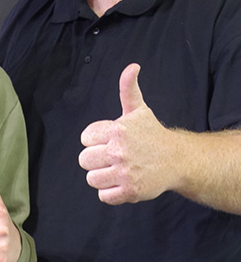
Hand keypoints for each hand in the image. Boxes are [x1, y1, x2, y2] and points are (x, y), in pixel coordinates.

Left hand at [79, 63, 176, 204]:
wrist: (177, 159)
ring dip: (101, 176)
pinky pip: (104, 196)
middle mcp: (118, 151)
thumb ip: (128, 88)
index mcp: (116, 130)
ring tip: (116, 170)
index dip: (94, 140)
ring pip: (91, 179)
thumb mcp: (138, 109)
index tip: (107, 140)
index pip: (85, 138)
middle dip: (95, 159)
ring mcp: (124, 172)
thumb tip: (132, 66)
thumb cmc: (152, 134)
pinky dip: (110, 192)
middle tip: (111, 157)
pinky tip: (122, 182)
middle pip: (84, 160)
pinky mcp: (130, 191)